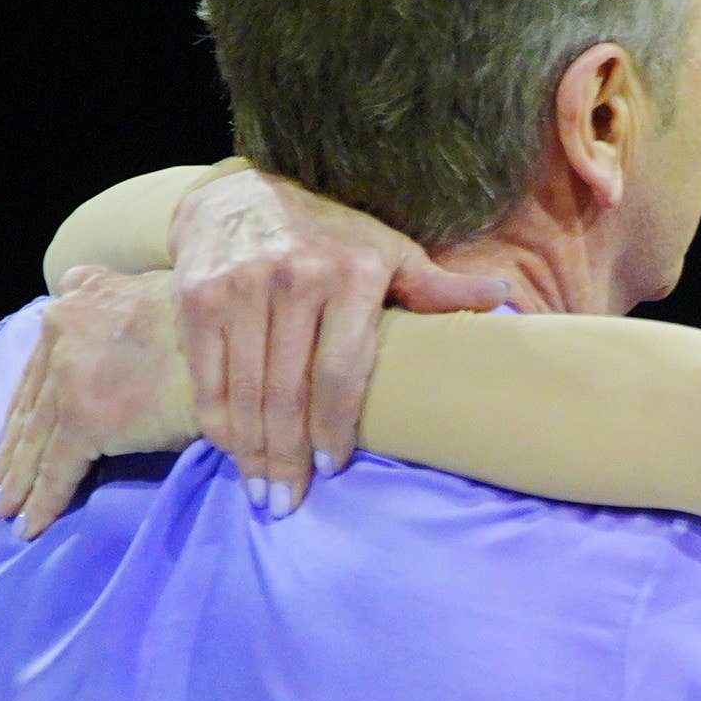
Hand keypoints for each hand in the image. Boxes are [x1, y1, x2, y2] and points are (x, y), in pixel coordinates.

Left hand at [0, 266, 194, 538]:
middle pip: (31, 402)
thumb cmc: (217, 326)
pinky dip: (44, 500)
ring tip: (7, 509)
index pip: (44, 364)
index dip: (27, 405)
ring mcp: (70, 373)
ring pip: (36, 438)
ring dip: (20, 480)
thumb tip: (121, 362)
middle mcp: (62, 327)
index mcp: (79, 296)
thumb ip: (123, 323)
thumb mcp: (161, 299)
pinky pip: (58, 467)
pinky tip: (32, 524)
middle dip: (14, 448)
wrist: (243, 337)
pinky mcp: (85, 416)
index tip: (13, 434)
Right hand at [172, 168, 526, 510]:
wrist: (240, 196)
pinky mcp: (197, 297)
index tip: (333, 468)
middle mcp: (292, 278)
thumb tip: (503, 298)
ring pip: (245, 390)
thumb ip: (437, 286)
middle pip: (287, 391)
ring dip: (250, 450)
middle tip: (287, 504)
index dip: (336, 427)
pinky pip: (206, 374)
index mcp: (350, 274)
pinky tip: (229, 449)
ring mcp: (239, 287)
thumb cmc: (329, 235)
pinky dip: (216, 419)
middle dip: (287, 456)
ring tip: (261, 491)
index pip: (341, 371)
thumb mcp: (389, 250)